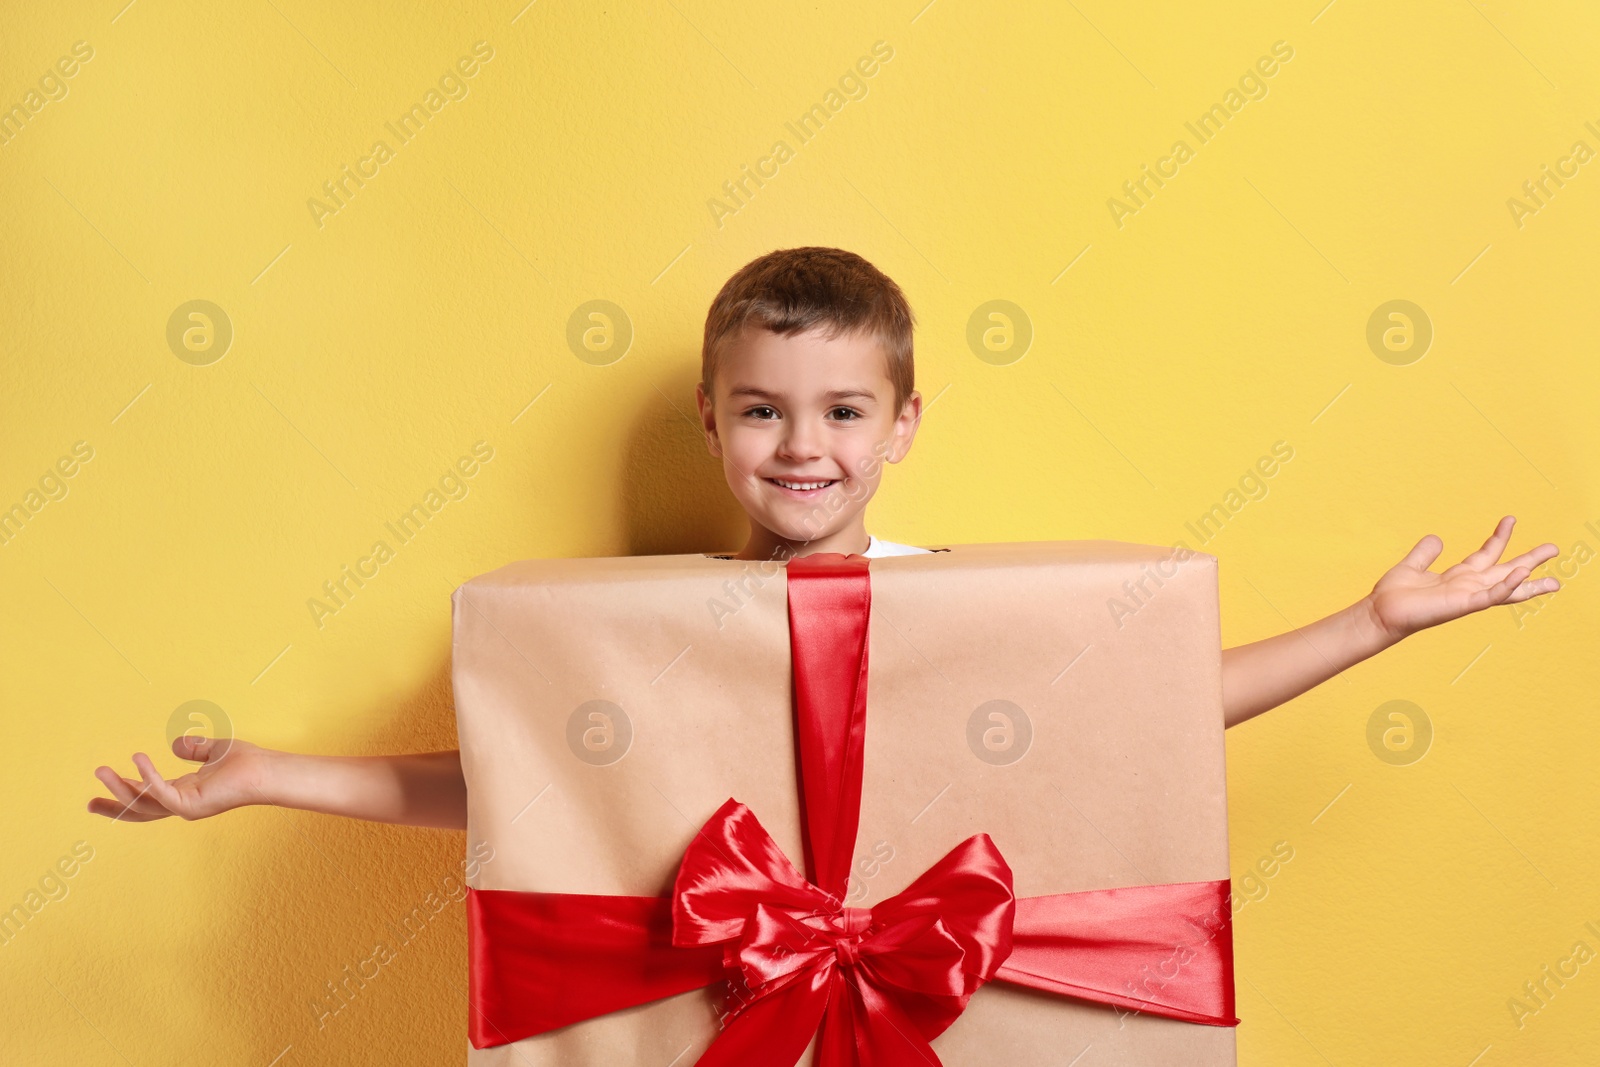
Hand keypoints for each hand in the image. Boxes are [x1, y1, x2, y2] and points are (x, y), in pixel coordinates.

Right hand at [88, 736, 272, 821]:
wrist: (265, 771)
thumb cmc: (245, 763)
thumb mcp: (215, 750)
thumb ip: (194, 748)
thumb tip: (174, 744)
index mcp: (184, 792)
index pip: (149, 797)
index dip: (127, 791)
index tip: (105, 783)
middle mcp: (182, 803)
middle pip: (140, 810)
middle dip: (114, 806)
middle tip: (89, 803)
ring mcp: (186, 807)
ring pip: (143, 804)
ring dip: (121, 788)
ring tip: (101, 771)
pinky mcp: (192, 805)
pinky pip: (162, 793)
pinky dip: (148, 777)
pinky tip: (138, 759)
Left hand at [1362, 515, 1560, 643]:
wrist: (1380, 613)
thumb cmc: (1394, 595)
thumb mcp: (1412, 565)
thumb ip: (1425, 552)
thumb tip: (1437, 538)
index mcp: (1458, 576)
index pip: (1486, 554)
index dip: (1499, 537)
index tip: (1511, 519)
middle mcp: (1467, 586)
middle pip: (1506, 570)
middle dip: (1530, 559)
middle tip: (1554, 548)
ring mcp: (1467, 596)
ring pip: (1506, 587)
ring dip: (1529, 580)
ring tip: (1554, 578)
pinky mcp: (1462, 605)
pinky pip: (1490, 596)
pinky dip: (1507, 587)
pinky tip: (1522, 575)